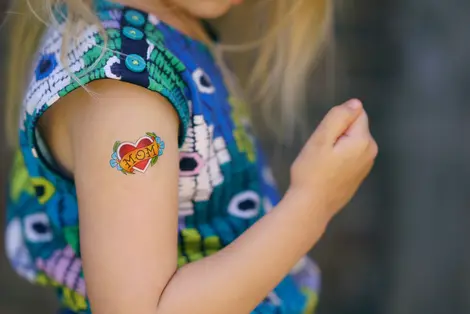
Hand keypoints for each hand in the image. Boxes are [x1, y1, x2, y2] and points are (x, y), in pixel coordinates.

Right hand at [289, 99, 377, 218]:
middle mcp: (371, 152)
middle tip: (321, 152)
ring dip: (336, 147)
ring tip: (323, 163)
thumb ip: (339, 117)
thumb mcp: (320, 139)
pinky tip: (327, 173)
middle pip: (354, 127)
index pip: (355, 113)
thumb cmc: (311, 172)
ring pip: (350, 142)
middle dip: (337, 134)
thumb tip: (356, 103)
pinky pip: (350, 156)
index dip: (336, 122)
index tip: (324, 140)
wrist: (311, 206)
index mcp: (363, 141)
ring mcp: (366, 166)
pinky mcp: (359, 175)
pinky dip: (338, 159)